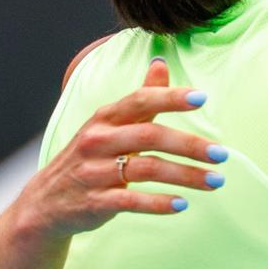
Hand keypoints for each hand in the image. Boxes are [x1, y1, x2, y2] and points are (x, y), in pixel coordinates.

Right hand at [15, 59, 226, 240]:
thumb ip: (140, 99)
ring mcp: (94, 172)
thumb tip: (160, 63)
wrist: (45, 204)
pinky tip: (182, 205)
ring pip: (146, 170)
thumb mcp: (108, 125)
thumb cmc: (87, 159)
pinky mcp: (94, 202)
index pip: (140, 101)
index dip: (170, 98)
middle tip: (222, 153)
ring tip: (215, 181)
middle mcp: (97, 141)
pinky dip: (158, 203)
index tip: (201, 98)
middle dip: (189, 145)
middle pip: (149, 137)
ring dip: (185, 176)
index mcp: (104, 118)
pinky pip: (130, 201)